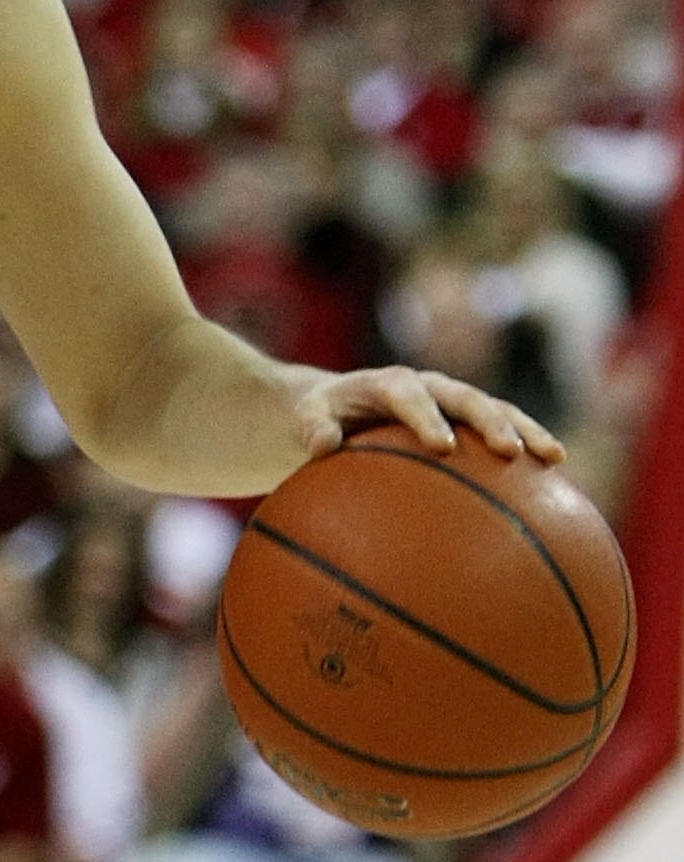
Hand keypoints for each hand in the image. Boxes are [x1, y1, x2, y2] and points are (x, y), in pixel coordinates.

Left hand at [293, 368, 562, 467]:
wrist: (343, 403)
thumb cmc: (322, 416)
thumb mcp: (307, 418)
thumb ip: (311, 428)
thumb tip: (321, 447)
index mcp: (390, 384)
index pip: (411, 397)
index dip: (427, 418)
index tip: (442, 447)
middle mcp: (430, 386)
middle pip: (467, 398)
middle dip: (490, 422)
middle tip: (510, 451)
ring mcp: (454, 401)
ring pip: (496, 410)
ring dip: (526, 430)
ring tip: (553, 457)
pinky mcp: (470, 419)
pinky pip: (503, 430)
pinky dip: (527, 447)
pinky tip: (553, 478)